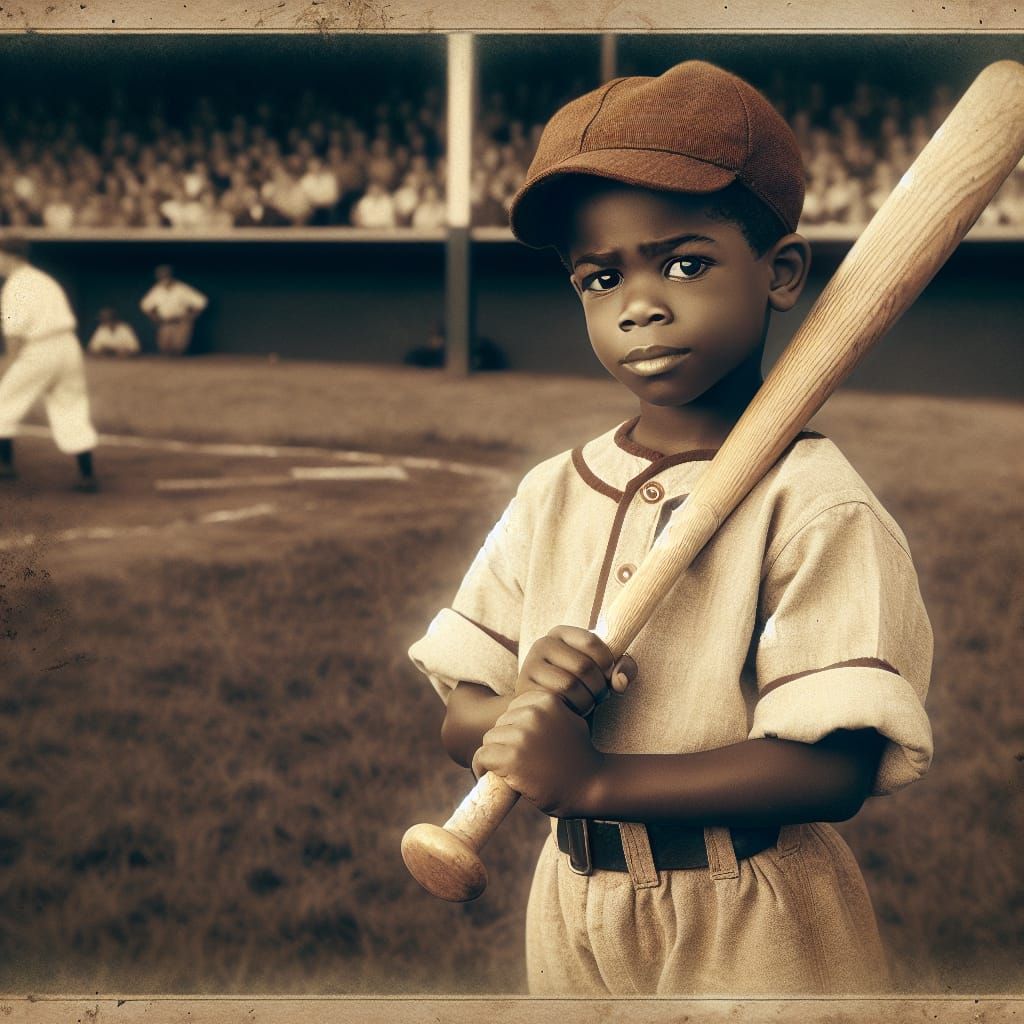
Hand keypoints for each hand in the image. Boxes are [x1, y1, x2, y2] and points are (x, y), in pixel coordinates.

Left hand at [472, 691, 604, 816]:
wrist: (591, 787)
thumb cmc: (580, 757)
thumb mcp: (569, 721)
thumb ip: (548, 712)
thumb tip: (522, 711)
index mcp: (546, 701)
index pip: (513, 708)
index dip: (514, 727)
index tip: (518, 743)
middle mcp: (533, 713)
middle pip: (500, 724)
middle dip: (504, 742)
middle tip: (514, 761)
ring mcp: (522, 735)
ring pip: (489, 740)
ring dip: (493, 756)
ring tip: (503, 770)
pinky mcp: (511, 758)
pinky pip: (482, 756)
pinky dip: (481, 767)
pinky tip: (487, 775)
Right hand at [515, 625, 636, 715]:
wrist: (552, 710)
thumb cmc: (583, 685)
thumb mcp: (606, 672)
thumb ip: (623, 669)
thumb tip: (620, 681)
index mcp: (562, 633)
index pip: (592, 642)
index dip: (608, 664)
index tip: (608, 676)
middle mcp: (542, 643)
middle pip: (584, 666)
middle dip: (599, 687)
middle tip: (598, 696)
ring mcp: (530, 665)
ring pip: (571, 684)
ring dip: (586, 701)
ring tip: (585, 703)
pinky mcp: (524, 688)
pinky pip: (557, 700)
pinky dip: (571, 709)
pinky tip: (571, 710)